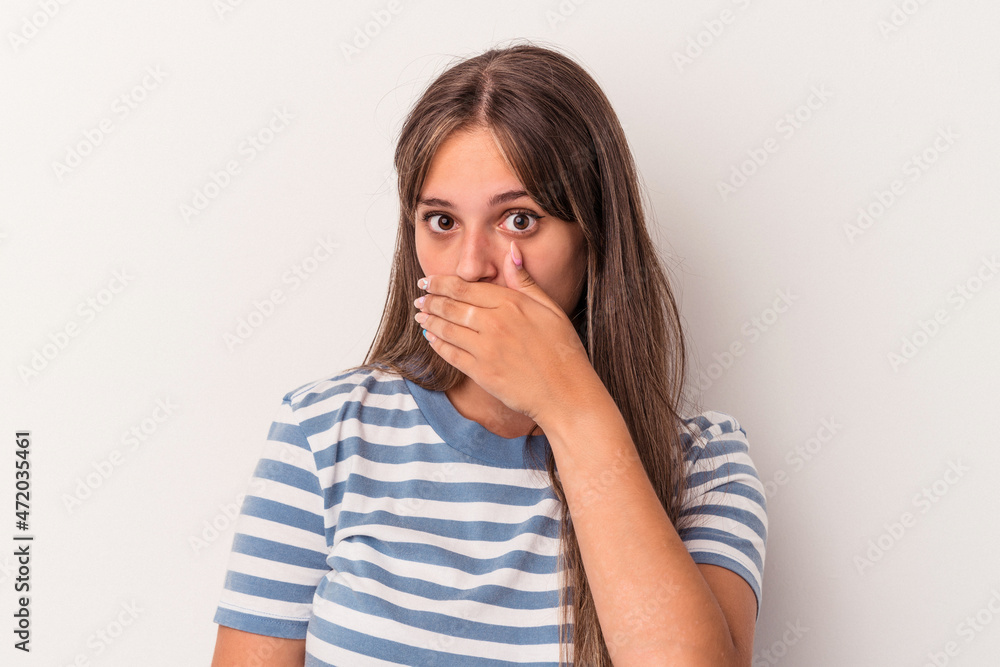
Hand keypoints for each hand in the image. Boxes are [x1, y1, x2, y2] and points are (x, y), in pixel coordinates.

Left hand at [413, 240, 594, 423]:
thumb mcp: (550, 307)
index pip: (464, 287)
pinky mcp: (481, 372)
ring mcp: (485, 348)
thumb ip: (525, 280)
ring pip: (446, 329)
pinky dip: (437, 344)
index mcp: (510, 303)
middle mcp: (494, 322)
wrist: (566, 393)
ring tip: (420, 316)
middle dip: (430, 300)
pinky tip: (431, 339)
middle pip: (451, 306)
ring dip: (429, 321)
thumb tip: (512, 249)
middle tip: (419, 298)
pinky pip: (450, 354)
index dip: (440, 283)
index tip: (428, 281)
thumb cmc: (562, 350)